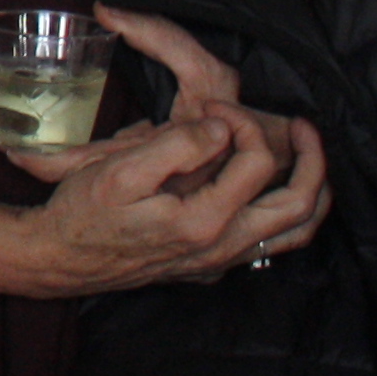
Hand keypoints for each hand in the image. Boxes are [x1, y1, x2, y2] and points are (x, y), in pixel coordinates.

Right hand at [0, 7, 327, 294]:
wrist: (63, 260)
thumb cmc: (84, 213)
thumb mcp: (120, 171)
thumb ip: (176, 146)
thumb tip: (221, 129)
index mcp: (205, 221)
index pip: (256, 162)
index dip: (241, 123)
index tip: (214, 109)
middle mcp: (223, 247)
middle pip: (299, 206)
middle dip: (313, 160)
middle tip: (306, 126)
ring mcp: (221, 260)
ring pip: (295, 232)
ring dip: (312, 192)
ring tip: (311, 160)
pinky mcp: (213, 265)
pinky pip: (271, 244)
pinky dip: (287, 215)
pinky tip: (271, 192)